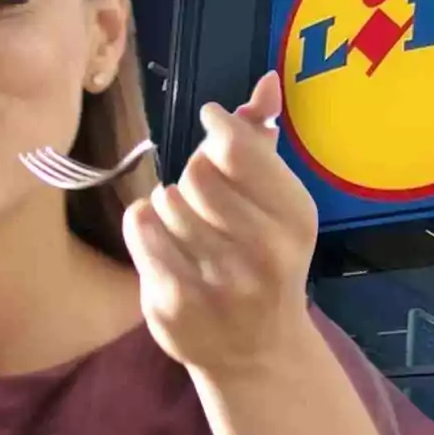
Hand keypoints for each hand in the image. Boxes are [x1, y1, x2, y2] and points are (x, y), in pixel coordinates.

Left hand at [123, 70, 319, 376]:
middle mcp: (262, 252)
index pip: (237, 147)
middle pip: (196, 173)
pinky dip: (145, 226)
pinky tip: (164, 245)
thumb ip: (264, 141)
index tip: (212, 126)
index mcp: (294, 218)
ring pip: (165, 199)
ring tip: (191, 231)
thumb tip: (265, 83)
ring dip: (170, 206)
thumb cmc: (265, 261)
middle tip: (205, 200)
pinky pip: (140, 228)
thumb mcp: (277, 204)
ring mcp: (217, 282)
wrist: (257, 351)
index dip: (218, 127)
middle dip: (195, 178)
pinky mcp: (173, 302)